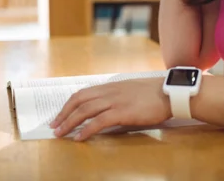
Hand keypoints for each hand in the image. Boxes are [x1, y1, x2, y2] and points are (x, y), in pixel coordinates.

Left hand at [50, 78, 171, 140]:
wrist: (169, 93)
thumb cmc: (153, 93)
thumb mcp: (130, 89)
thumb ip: (115, 95)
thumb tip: (104, 106)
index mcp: (110, 86)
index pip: (83, 93)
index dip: (69, 105)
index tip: (60, 114)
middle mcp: (109, 91)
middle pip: (79, 101)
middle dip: (64, 114)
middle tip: (54, 126)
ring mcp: (115, 101)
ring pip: (85, 110)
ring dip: (70, 122)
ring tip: (61, 133)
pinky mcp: (123, 112)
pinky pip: (99, 121)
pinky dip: (86, 129)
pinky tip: (79, 137)